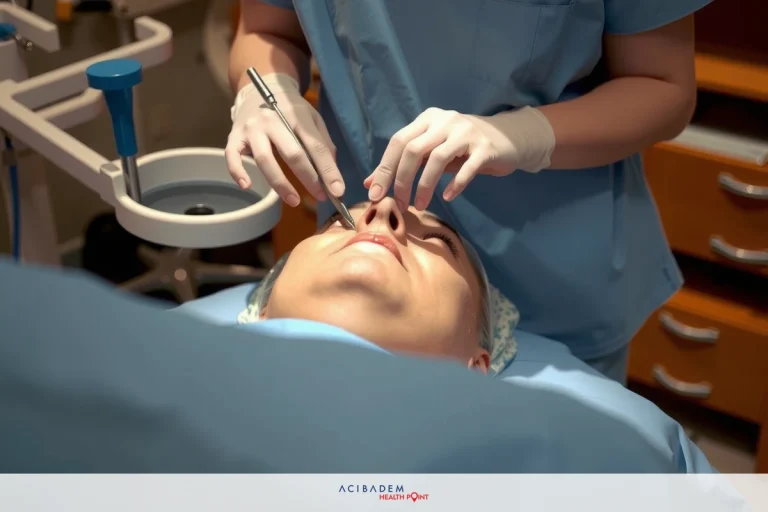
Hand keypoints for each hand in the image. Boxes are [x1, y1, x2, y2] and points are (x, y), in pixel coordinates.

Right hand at [225, 73, 343, 206]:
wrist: (257, 90)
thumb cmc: (290, 109)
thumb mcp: (312, 118)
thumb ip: (323, 142)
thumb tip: (332, 173)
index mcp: (297, 114)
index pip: (316, 146)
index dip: (328, 170)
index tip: (338, 191)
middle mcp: (273, 120)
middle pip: (293, 154)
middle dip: (309, 179)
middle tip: (321, 197)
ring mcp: (252, 128)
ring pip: (265, 159)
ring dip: (280, 184)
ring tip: (294, 201)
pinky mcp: (235, 136)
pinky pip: (233, 156)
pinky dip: (238, 172)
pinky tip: (247, 185)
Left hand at [365, 106, 554, 210]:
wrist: (508, 138)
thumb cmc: (463, 148)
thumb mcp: (431, 151)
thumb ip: (403, 164)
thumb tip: (370, 184)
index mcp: (427, 119)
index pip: (398, 141)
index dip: (384, 169)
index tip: (375, 194)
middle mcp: (445, 121)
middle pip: (414, 150)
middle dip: (402, 180)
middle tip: (400, 204)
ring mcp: (466, 132)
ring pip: (437, 159)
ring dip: (424, 186)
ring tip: (419, 205)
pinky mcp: (486, 148)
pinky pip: (467, 168)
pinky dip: (455, 184)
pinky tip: (447, 197)